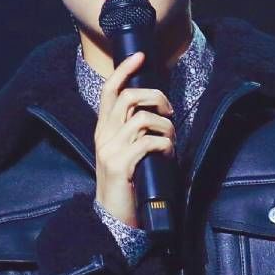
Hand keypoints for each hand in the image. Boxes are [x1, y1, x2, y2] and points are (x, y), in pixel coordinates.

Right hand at [94, 51, 174, 227]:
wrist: (113, 218)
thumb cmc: (126, 184)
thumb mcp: (125, 153)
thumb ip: (133, 132)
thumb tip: (157, 111)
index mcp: (103, 130)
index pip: (109, 91)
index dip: (124, 70)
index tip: (140, 56)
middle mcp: (104, 136)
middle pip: (129, 97)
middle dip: (156, 97)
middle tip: (169, 111)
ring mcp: (111, 150)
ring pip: (143, 119)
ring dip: (166, 126)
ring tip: (170, 140)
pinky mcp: (121, 165)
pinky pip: (149, 143)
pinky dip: (166, 145)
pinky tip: (167, 155)